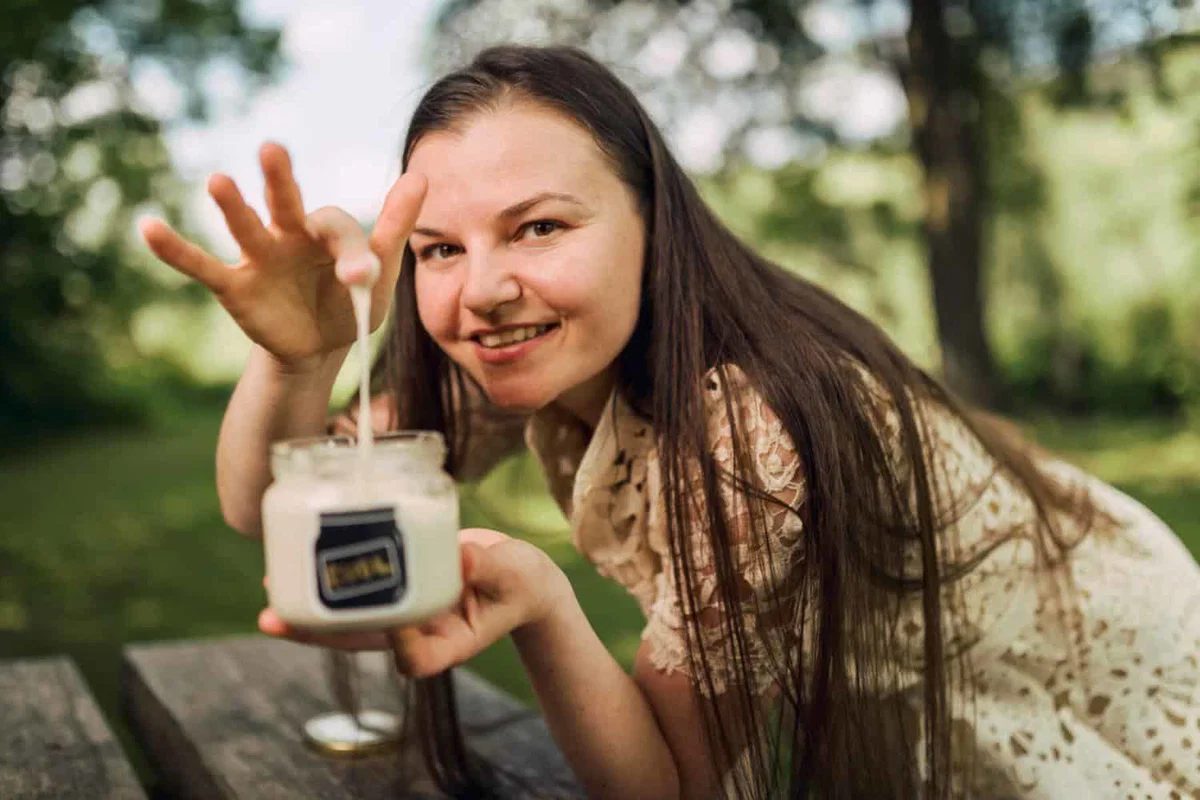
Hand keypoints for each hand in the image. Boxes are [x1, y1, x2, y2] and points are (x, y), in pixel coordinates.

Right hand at [138, 142, 427, 372]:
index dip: (351, 254)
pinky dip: (175, 249)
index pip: (340, 232)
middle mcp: (289, 232)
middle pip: (286, 201)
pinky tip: (147, 227)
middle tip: (273, 149)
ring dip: (231, 205)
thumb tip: (419, 176)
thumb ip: (394, 228)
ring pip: (244, 225)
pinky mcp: (234, 285)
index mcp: (328, 230)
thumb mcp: (380, 274)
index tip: (360, 278)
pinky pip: (201, 265)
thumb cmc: (351, 303)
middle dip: (280, 178)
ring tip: (218, 181)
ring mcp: (259, 256)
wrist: (320, 349)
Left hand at [258, 528, 572, 677]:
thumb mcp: (514, 576)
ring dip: (310, 609)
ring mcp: (403, 613)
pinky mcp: (397, 588)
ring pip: (348, 619)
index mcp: (448, 645)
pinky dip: (331, 579)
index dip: (395, 641)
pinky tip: (302, 560)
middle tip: (274, 617)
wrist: (518, 574)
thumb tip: (462, 557)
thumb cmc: (522, 581)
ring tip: (270, 589)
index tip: (391, 617)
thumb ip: (489, 569)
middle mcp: (417, 633)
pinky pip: (358, 589)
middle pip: (359, 641)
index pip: (413, 657)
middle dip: (316, 632)